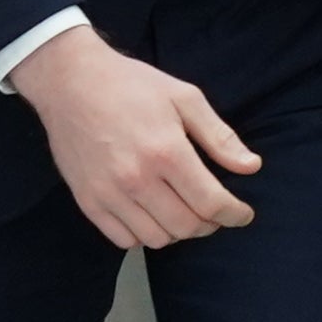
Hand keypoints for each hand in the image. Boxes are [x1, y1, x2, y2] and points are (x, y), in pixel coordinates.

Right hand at [13, 24, 260, 249]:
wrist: (69, 82)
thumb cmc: (132, 85)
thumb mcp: (185, 98)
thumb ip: (219, 136)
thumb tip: (251, 167)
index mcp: (166, 151)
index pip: (211, 203)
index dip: (235, 214)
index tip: (242, 214)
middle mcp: (136, 179)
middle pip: (186, 226)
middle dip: (210, 224)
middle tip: (213, 211)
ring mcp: (108, 193)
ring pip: (157, 238)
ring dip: (177, 231)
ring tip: (182, 211)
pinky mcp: (87, 201)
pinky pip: (123, 239)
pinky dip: (144, 235)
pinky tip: (151, 215)